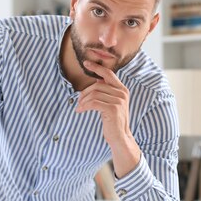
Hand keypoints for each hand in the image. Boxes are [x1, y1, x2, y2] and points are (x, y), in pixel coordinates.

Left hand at [76, 60, 139, 176]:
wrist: (120, 137)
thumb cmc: (113, 121)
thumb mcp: (112, 103)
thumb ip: (107, 92)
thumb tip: (97, 81)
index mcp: (122, 90)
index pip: (109, 74)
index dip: (97, 67)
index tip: (86, 63)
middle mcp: (122, 93)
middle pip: (97, 86)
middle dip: (84, 93)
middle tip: (78, 102)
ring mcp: (118, 101)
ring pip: (93, 94)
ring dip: (83, 101)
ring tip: (79, 108)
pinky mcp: (112, 109)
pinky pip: (93, 103)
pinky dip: (84, 106)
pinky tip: (80, 111)